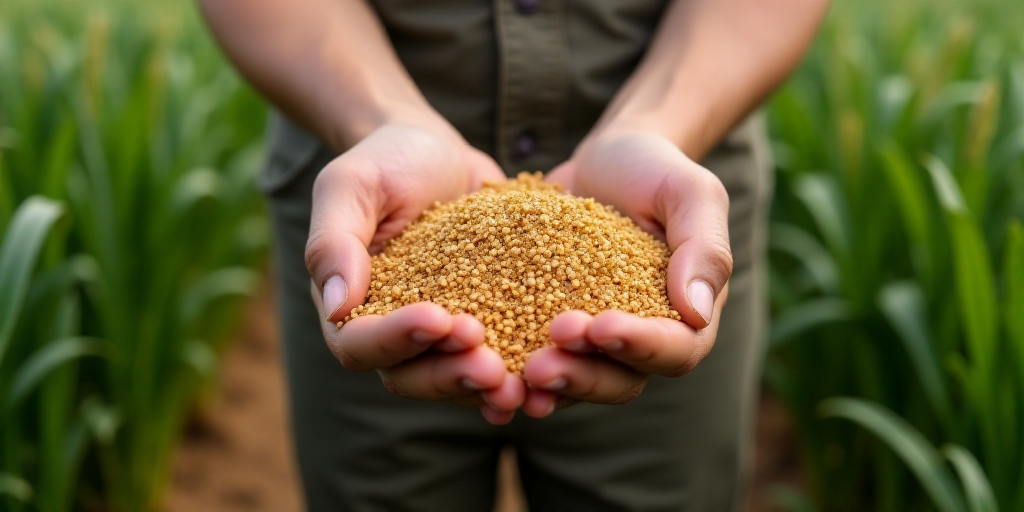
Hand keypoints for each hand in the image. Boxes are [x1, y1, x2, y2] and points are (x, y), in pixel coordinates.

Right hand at [305, 122, 524, 424]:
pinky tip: (548, 378)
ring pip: (454, 379)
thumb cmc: (386, 162)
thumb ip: (333, 242)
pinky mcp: (484, 325)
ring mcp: (438, 337)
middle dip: (449, 374)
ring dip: (484, 384)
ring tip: (521, 381)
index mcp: (349, 308)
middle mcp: (391, 333)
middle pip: (409, 377)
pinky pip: (498, 359)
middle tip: (490, 365)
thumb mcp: (352, 185)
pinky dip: (519, 373)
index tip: (438, 318)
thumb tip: (336, 306)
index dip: (397, 339)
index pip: (360, 344)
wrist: (438, 152)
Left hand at [521, 131, 731, 416]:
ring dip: (549, 382)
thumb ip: (704, 248)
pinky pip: (537, 358)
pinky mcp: (551, 330)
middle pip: (621, 380)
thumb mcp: (690, 192)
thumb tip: (696, 312)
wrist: (603, 161)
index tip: (601, 326)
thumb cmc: (655, 171)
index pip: (674, 349)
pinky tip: (485, 367)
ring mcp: (596, 342)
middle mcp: (643, 340)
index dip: (639, 345)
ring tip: (516, 374)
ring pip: (578, 380)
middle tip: (542, 363)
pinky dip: (514, 371)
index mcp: (687, 317)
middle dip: (583, 374)